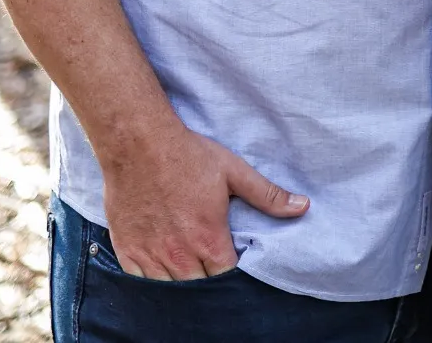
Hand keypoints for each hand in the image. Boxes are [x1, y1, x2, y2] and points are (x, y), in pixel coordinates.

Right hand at [99, 123, 307, 279]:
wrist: (137, 142)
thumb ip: (268, 195)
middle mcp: (179, 254)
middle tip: (210, 260)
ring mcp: (151, 255)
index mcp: (208, 239)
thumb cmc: (187, 155)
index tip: (231, 259)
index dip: (232, 272)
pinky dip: (153, 278)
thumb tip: (303, 206)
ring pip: (171, 288)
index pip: (227, 278)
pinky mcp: (127, 250)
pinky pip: (142, 282)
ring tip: (188, 262)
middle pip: (200, 288)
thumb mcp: (233, 171)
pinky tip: (161, 262)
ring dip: (182, 280)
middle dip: (208, 278)